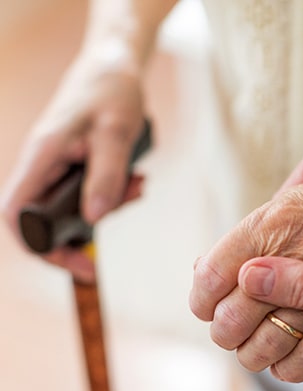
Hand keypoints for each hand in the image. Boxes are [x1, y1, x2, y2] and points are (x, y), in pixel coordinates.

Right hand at [0, 55, 145, 280]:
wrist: (115, 68)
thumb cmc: (111, 91)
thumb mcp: (116, 133)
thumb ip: (106, 175)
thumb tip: (94, 219)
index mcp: (42, 157)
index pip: (17, 214)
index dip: (39, 245)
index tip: (76, 262)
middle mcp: (43, 167)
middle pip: (44, 221)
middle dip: (78, 238)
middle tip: (108, 241)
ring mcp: (59, 169)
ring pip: (72, 210)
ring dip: (106, 209)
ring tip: (137, 188)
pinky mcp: (76, 169)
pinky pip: (90, 195)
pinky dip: (113, 196)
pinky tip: (136, 182)